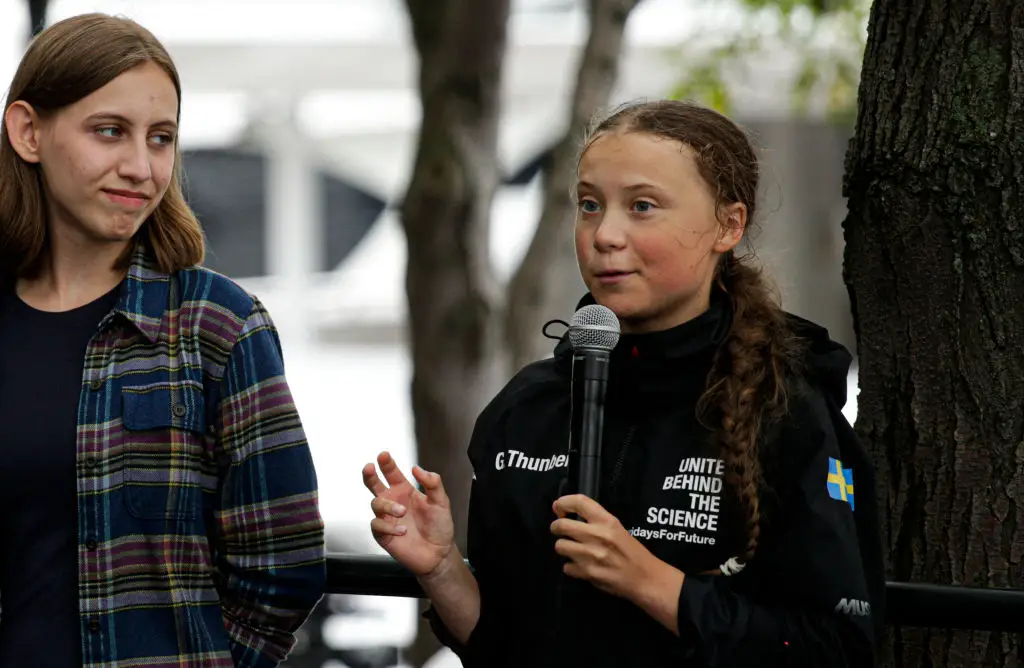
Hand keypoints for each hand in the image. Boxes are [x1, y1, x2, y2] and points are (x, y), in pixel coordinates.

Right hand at [363, 451, 454, 576]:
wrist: (439, 553)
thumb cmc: (439, 527)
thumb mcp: (441, 501)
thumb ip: (432, 483)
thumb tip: (417, 468)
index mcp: (405, 491)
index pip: (392, 473)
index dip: (386, 463)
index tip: (384, 455)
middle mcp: (393, 502)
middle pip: (373, 484)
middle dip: (369, 475)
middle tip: (370, 468)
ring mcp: (387, 518)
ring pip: (375, 503)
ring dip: (387, 506)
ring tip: (402, 512)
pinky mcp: (383, 534)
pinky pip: (377, 525)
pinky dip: (388, 526)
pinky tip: (402, 530)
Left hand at [551, 495, 681, 606]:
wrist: (645, 578)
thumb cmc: (632, 552)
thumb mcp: (617, 528)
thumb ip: (595, 521)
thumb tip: (568, 513)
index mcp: (607, 521)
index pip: (579, 502)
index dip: (563, 502)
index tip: (559, 508)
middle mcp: (597, 535)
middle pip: (561, 525)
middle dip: (556, 527)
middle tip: (560, 530)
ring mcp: (591, 555)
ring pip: (560, 546)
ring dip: (564, 548)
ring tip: (573, 550)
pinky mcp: (587, 573)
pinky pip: (566, 567)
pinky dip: (571, 568)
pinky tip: (581, 567)